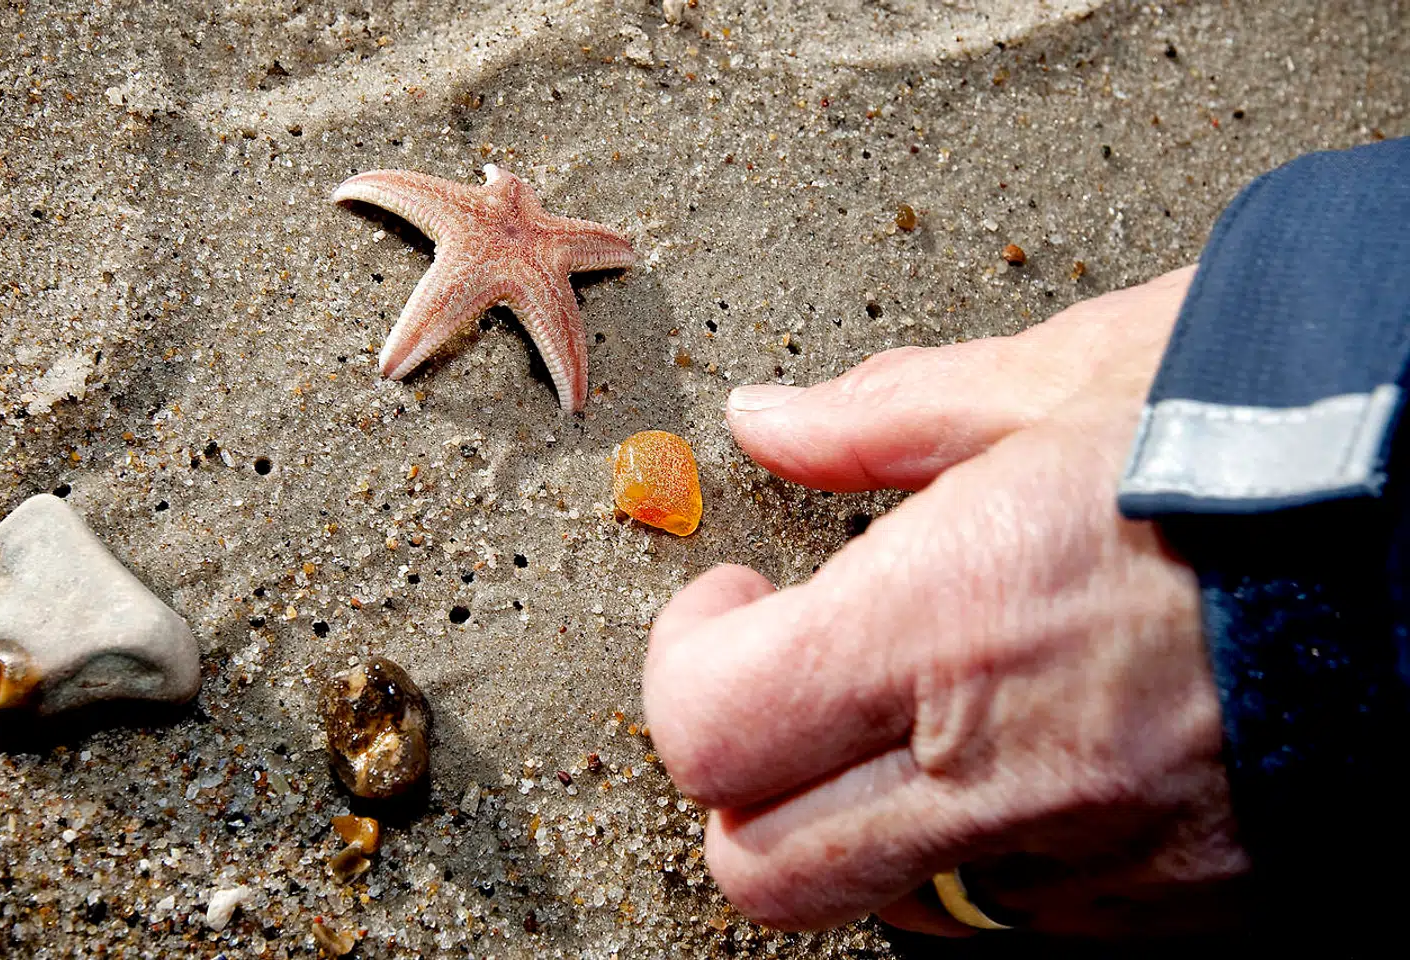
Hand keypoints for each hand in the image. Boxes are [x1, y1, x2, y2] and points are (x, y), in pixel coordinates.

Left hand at [644, 267, 1252, 936]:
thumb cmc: (1287, 440)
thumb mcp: (1069, 381)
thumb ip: (889, 417)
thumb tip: (779, 420)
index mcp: (951, 622)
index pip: (711, 725)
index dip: (686, 665)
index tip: (735, 606)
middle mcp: (1007, 768)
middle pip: (761, 865)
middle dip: (740, 779)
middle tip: (784, 682)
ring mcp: (1095, 861)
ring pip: (883, 910)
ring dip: (856, 825)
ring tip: (916, 715)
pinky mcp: (1178, 907)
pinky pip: (1020, 923)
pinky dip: (981, 856)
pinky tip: (1030, 760)